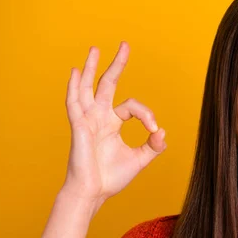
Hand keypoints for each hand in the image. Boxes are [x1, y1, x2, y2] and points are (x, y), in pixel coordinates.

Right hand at [61, 41, 165, 216]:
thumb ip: (153, 146)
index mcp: (112, 123)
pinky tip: (74, 72)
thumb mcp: (140, 159)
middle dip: (116, 65)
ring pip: (88, 88)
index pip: (132, 106)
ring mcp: (87, 119)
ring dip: (91, 68)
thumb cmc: (111, 177)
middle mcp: (99, 117)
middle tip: (125, 45)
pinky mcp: (78, 126)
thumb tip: (162, 132)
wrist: (93, 193)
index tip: (154, 130)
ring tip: (95, 49)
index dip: (147, 115)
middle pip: (107, 84)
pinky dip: (74, 87)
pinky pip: (74, 103)